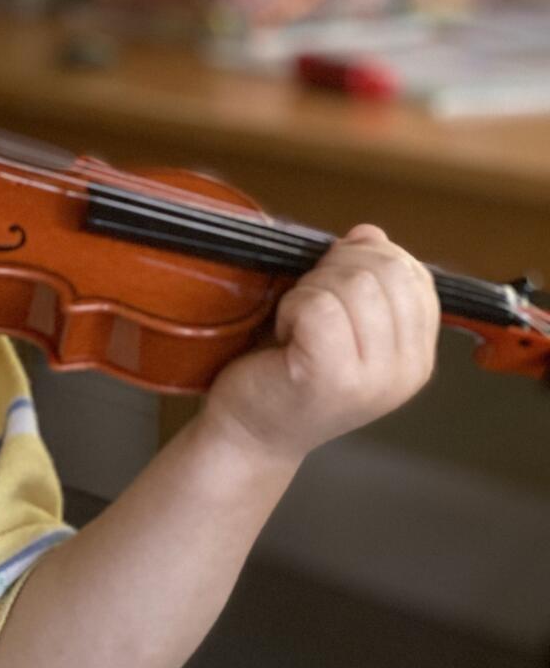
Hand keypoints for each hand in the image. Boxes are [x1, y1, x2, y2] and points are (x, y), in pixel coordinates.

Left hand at [202, 224, 438, 466]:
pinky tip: (284, 334)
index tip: (330, 284)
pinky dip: (293, 307)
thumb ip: (364, 277)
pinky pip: (319, 305)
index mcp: (418, 355)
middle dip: (335, 270)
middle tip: (305, 305)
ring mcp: (374, 378)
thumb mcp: (340, 320)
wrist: (249, 433)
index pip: (413, 275)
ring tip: (295, 324)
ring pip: (354, 284)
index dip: (366, 259)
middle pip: (386, 271)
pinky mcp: (333, 377)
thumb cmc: (286, 371)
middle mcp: (409, 370)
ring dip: (310, 290)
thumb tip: (370, 234)